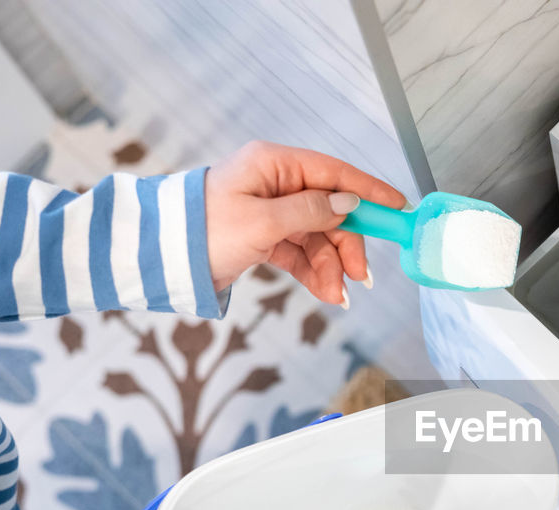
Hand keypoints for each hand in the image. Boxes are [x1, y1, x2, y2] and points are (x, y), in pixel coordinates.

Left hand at [204, 141, 405, 304]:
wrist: (161, 258)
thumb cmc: (203, 230)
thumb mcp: (262, 221)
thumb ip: (311, 210)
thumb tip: (347, 202)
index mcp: (273, 165)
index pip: (333, 173)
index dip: (368, 190)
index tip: (397, 207)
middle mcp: (275, 184)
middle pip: (330, 211)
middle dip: (346, 245)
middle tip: (359, 275)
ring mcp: (270, 211)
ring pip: (318, 237)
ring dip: (330, 266)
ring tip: (336, 294)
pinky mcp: (264, 237)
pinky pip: (300, 252)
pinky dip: (314, 272)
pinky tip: (326, 291)